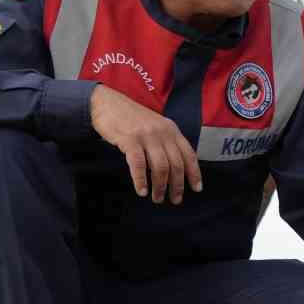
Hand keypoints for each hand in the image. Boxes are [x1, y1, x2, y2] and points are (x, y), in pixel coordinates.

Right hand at [90, 84, 202, 203]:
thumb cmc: (130, 118)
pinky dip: (141, 180)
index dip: (194, 173)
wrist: (106, 103)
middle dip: (177, 185)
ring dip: (160, 186)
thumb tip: (175, 167)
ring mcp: (146, 136)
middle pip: (176, 164)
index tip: (197, 189)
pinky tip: (142, 191)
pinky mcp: (129, 140)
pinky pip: (139, 164)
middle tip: (174, 200)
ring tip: (157, 198)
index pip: (189, 154)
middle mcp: (163, 132)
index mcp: (172, 130)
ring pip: (160, 167)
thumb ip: (166, 141)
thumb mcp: (155, 126)